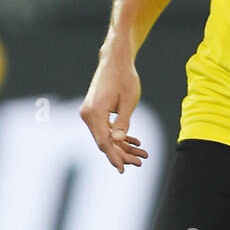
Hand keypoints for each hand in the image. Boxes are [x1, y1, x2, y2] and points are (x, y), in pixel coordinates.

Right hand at [79, 46, 147, 172]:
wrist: (115, 61)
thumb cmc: (124, 78)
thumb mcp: (129, 101)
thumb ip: (123, 122)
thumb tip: (119, 141)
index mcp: (95, 112)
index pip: (103, 141)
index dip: (114, 157)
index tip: (122, 169)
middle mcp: (88, 114)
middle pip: (104, 141)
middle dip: (122, 154)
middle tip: (140, 162)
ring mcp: (90, 113)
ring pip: (106, 136)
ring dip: (123, 146)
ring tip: (142, 154)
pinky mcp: (95, 111)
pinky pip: (106, 128)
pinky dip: (118, 136)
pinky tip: (134, 142)